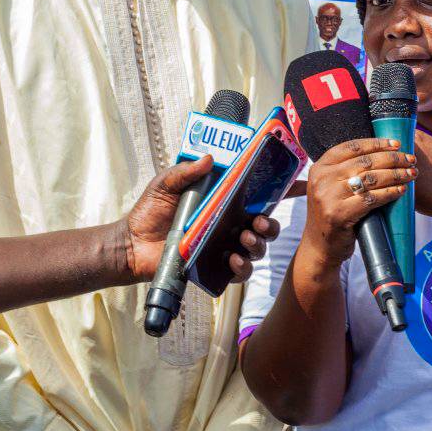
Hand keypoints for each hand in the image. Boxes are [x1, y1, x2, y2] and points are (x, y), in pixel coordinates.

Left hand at [123, 156, 280, 282]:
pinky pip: (240, 271)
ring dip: (258, 243)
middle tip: (259, 222)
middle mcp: (230, 224)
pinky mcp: (216, 268)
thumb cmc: (150, 212)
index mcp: (224, 202)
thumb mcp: (166, 184)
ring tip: (244, 238)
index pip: (259, 194)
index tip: (299, 183)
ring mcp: (225, 247)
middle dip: (271, 224)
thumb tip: (209, 158)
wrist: (132, 244)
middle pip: (266, 224)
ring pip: (258, 248)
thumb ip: (186, 171)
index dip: (283, 188)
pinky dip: (243, 267)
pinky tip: (234, 260)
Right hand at [304, 139, 415, 265]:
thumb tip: (383, 151)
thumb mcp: (331, 186)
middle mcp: (322, 179)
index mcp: (320, 167)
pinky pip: (372, 199)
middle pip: (365, 162)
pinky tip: (402, 190)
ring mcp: (329, 197)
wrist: (319, 246)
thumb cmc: (333, 213)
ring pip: (371, 178)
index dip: (377, 143)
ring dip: (396, 174)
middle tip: (411, 159)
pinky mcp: (339, 214)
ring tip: (411, 173)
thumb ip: (347, 170)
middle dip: (392, 158)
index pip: (352, 147)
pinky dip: (390, 193)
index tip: (397, 144)